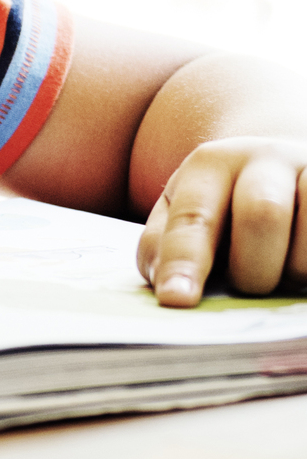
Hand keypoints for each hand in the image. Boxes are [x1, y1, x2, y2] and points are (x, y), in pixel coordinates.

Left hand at [137, 137, 306, 305]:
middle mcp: (267, 158)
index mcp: (211, 164)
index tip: (177, 300)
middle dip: (252, 270)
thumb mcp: (184, 212)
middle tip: (248, 287)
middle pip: (263, 215)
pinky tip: (300, 268)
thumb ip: (165, 247)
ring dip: (294, 274)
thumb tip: (171, 292)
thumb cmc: (226, 206)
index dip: (184, 262)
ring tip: (284, 273)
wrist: (284, 167)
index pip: (194, 216)